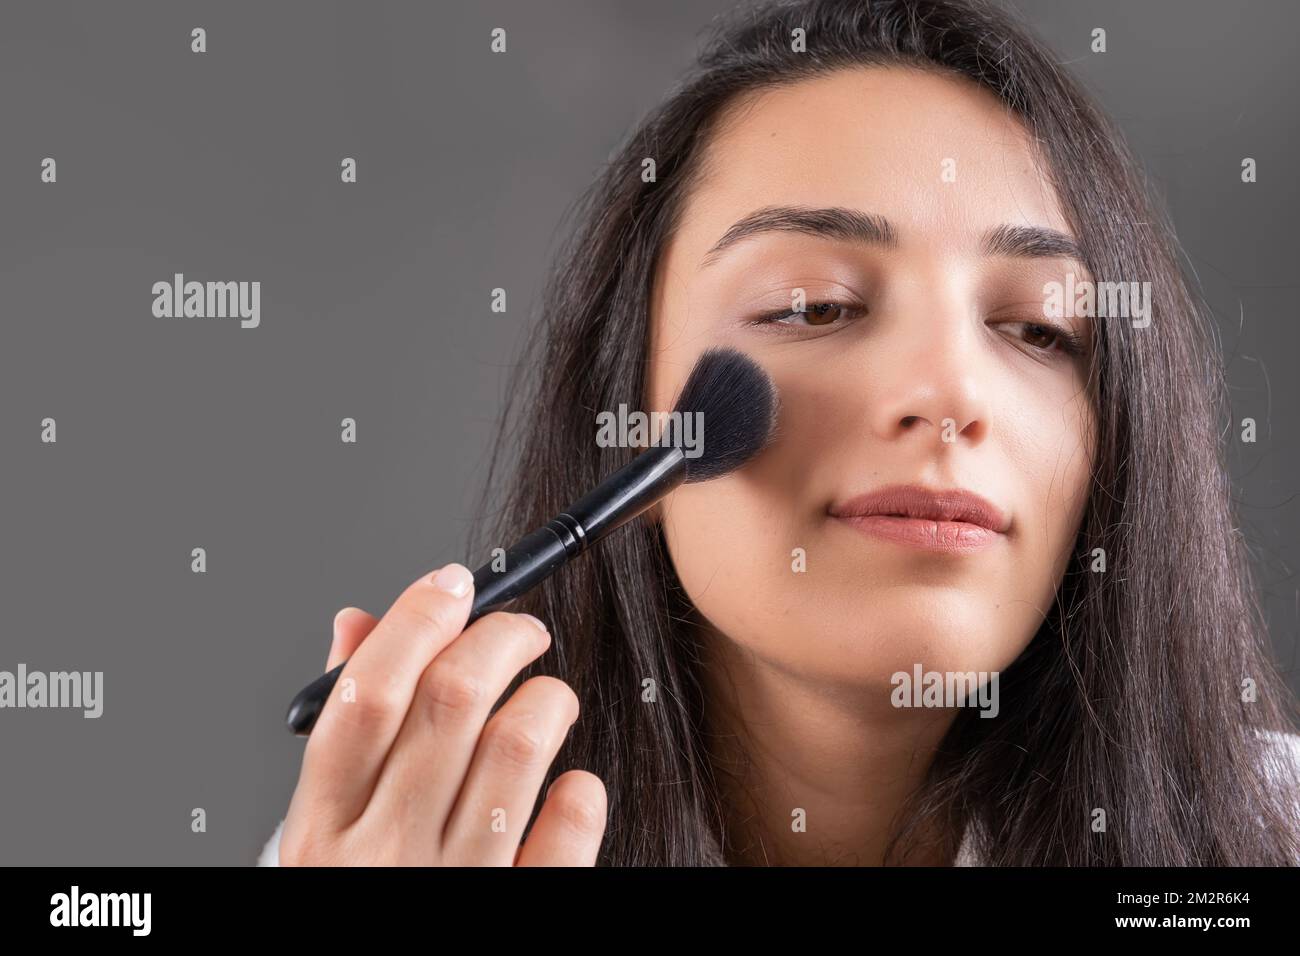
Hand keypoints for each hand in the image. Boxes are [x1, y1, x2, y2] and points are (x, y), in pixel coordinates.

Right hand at [278, 563, 606, 864]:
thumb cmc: (362, 894)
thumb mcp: (326, 827)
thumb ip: (346, 730)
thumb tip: (356, 625)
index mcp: (325, 825)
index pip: (366, 692)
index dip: (414, 620)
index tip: (453, 583)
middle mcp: (383, 854)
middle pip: (449, 701)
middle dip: (499, 637)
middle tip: (522, 630)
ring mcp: (454, 885)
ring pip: (518, 748)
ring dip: (547, 701)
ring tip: (547, 699)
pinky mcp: (519, 910)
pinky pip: (567, 832)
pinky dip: (580, 792)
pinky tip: (569, 785)